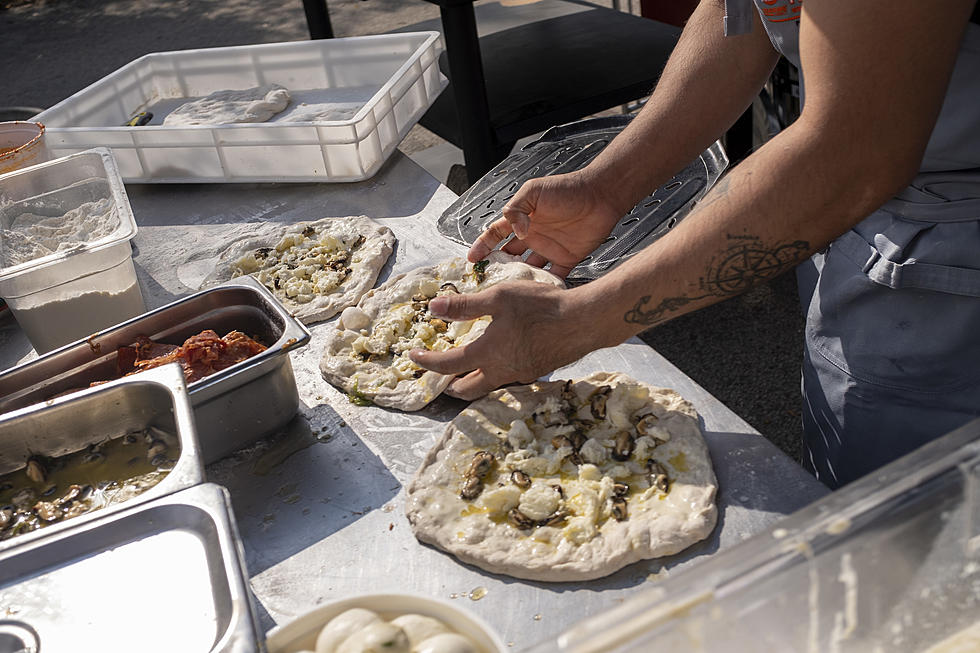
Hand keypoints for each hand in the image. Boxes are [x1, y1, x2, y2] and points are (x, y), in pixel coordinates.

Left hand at [408, 280, 599, 399]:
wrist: (584, 322)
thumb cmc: (541, 306)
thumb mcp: (500, 297)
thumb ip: (465, 305)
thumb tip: (433, 308)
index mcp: (487, 354)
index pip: (447, 366)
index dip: (426, 362)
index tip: (414, 355)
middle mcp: (501, 372)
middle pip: (466, 389)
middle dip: (447, 384)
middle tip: (438, 372)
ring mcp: (521, 375)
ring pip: (487, 386)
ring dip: (471, 381)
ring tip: (465, 365)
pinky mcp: (536, 372)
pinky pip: (507, 380)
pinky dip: (493, 374)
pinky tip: (499, 357)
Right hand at [468, 171, 623, 277]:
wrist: (600, 195)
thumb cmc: (568, 188)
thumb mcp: (534, 191)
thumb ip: (517, 209)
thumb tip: (515, 231)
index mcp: (522, 220)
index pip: (495, 234)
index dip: (482, 246)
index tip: (472, 259)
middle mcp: (533, 236)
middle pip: (510, 256)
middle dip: (498, 269)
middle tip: (489, 282)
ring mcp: (549, 249)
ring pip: (529, 270)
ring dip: (521, 281)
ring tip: (512, 292)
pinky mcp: (567, 259)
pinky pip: (555, 277)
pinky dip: (548, 287)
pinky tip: (540, 295)